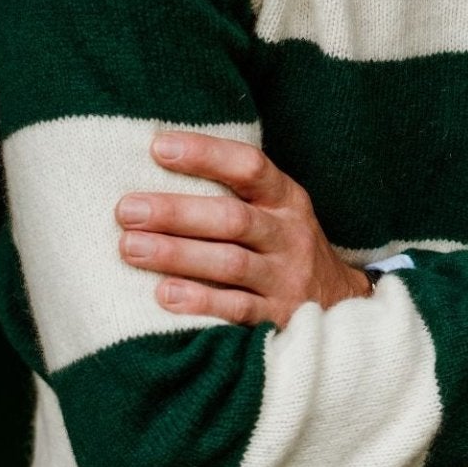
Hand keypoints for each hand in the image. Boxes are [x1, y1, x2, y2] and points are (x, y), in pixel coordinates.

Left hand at [116, 131, 372, 326]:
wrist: (341, 306)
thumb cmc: (283, 246)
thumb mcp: (275, 209)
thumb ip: (232, 189)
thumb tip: (157, 158)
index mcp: (286, 199)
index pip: (249, 166)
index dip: (205, 154)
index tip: (158, 147)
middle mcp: (289, 236)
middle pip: (232, 218)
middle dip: (176, 213)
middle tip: (127, 210)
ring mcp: (286, 279)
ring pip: (229, 263)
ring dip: (176, 255)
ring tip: (131, 248)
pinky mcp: (277, 319)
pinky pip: (236, 309)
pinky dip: (200, 302)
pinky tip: (164, 295)